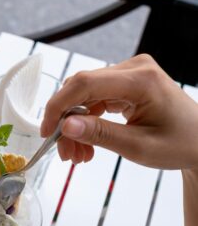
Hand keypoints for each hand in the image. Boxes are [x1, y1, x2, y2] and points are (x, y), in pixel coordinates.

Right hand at [41, 54, 197, 170]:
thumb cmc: (179, 144)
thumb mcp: (138, 146)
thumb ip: (100, 134)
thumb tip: (65, 126)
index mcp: (140, 80)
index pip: (84, 84)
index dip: (58, 106)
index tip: (47, 133)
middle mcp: (133, 70)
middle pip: (80, 90)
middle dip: (66, 123)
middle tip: (66, 154)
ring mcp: (129, 75)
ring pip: (84, 97)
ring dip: (74, 126)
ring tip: (78, 156)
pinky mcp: (126, 84)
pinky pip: (94, 100)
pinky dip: (85, 122)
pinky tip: (87, 145)